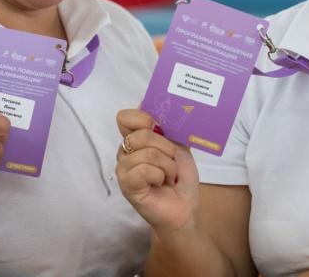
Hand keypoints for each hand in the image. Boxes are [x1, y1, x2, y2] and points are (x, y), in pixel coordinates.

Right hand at [115, 108, 198, 235]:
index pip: (125, 117)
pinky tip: (160, 184)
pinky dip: (160, 176)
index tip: (158, 126)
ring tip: (168, 176)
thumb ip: (167, 126)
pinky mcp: (126, 185)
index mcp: (136, 138)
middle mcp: (126, 151)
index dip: (141, 117)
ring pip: (147, 153)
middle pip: (141, 134)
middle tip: (171, 162)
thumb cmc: (181, 177)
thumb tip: (149, 101)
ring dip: (167, 166)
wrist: (185, 207)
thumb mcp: (179, 146)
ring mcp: (124, 169)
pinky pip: (144, 170)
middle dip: (166, 148)